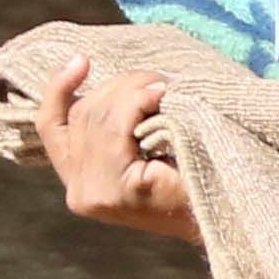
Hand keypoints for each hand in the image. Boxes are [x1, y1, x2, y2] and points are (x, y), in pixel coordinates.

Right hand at [37, 56, 197, 239]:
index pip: (51, 127)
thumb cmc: (191, 179)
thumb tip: (91, 69)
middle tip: (158, 79)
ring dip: (133, 91)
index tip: (81, 59)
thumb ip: (113, 127)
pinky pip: (118, 129)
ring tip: (164, 87)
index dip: (60, 89)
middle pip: (82, 114)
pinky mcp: (121, 191)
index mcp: (79, 184)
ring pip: (99, 117)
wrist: (226, 219)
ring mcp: (97, 195)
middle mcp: (80, 192)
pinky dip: (137, 104)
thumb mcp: (141, 151)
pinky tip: (160, 96)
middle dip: (119, 87)